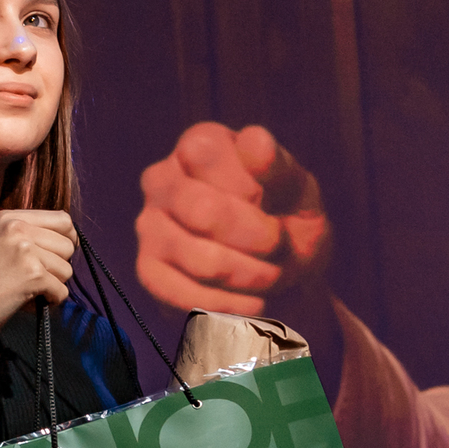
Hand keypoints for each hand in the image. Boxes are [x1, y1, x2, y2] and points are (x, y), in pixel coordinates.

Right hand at [0, 209, 75, 365]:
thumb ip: (25, 234)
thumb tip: (67, 236)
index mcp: (8, 217)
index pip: (62, 219)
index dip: (67, 239)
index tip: (59, 255)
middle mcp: (17, 227)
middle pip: (68, 245)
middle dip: (59, 267)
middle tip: (35, 279)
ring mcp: (25, 249)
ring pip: (67, 269)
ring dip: (53, 285)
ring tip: (26, 290)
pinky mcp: (32, 274)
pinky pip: (62, 291)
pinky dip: (50, 301)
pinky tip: (27, 302)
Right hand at [136, 122, 331, 316]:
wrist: (285, 277)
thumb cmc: (290, 221)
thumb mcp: (299, 193)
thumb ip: (280, 168)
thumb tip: (255, 142)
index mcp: (199, 144)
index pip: (208, 157)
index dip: (252, 191)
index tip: (276, 208)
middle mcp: (162, 179)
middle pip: (203, 211)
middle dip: (258, 240)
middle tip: (280, 249)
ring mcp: (149, 225)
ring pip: (202, 260)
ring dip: (252, 276)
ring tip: (272, 277)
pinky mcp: (149, 271)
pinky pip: (186, 296)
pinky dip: (231, 305)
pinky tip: (253, 302)